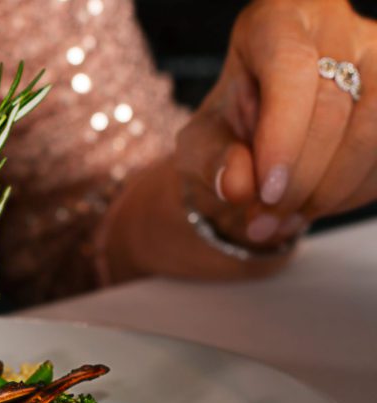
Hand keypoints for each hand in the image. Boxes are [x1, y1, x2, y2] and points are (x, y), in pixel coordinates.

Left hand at [176, 0, 376, 246]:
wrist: (262, 137)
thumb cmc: (230, 127)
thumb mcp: (201, 143)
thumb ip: (211, 160)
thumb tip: (238, 186)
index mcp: (276, 22)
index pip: (291, 67)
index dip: (283, 134)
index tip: (265, 191)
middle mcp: (336, 30)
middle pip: (333, 105)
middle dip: (300, 178)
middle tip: (266, 219)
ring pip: (373, 129)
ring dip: (329, 190)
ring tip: (285, 220)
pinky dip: (351, 192)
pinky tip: (314, 206)